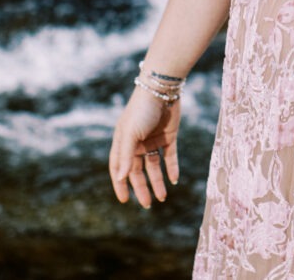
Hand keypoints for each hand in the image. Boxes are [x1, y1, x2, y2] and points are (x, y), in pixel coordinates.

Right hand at [108, 86, 182, 207]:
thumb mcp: (130, 133)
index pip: (119, 168)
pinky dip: (171, 168)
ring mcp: (153, 140)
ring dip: (158, 181)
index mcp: (123, 142)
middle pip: (138, 170)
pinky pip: (170, 157)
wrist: (162, 89)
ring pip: (154, 166)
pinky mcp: (169, 136)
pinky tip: (174, 180)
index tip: (125, 200)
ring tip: (162, 198)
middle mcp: (137, 143)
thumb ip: (126, 156)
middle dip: (142, 188)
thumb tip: (121, 178)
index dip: (120, 184)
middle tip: (148, 204)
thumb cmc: (141, 110)